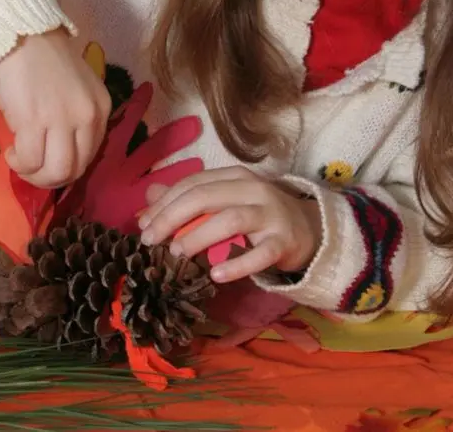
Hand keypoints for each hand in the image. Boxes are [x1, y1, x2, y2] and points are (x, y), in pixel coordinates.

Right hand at [0, 29, 111, 187]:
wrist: (18, 32)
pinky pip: (30, 161)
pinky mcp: (35, 122)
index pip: (91, 154)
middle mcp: (88, 116)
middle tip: (31, 167)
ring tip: (20, 161)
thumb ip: (74, 115)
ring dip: (35, 175)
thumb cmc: (42, 56)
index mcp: (101, 107)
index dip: (67, 165)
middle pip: (76, 169)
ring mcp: (63, 120)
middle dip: (51, 178)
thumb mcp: (74, 87)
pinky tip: (11, 150)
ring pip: (57, 172)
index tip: (48, 160)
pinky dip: (18, 163)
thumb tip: (58, 147)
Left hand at [138, 167, 322, 282]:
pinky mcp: (284, 242)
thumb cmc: (259, 215)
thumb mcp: (225, 200)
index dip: (165, 203)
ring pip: (230, 220)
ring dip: (199, 236)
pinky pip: (260, 254)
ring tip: (176, 253)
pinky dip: (237, 265)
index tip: (143, 224)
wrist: (310, 229)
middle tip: (150, 240)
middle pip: (206, 197)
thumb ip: (189, 197)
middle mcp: (253, 189)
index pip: (193, 183)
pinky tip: (215, 276)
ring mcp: (271, 214)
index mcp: (235, 176)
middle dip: (172, 217)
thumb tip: (149, 196)